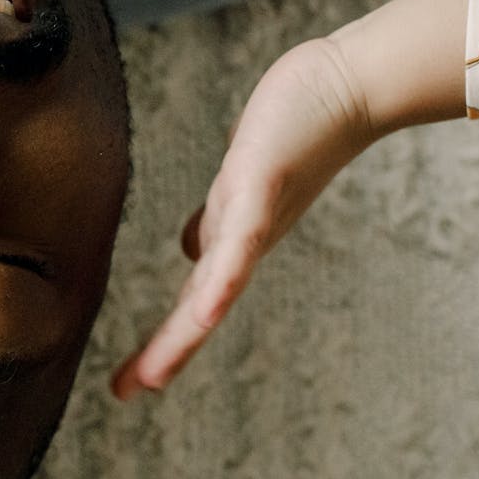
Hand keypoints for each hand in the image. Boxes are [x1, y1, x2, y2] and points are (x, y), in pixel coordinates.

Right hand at [111, 36, 374, 399]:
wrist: (353, 84)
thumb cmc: (296, 127)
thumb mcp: (242, 183)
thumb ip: (216, 219)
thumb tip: (190, 250)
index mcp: (235, 241)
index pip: (192, 300)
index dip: (164, 343)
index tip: (129, 384)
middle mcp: (247, 242)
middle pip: (199, 308)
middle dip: (165, 352)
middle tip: (125, 394)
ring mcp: (256, 219)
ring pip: (216, 288)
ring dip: (186, 334)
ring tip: (154, 374)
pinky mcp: (262, 187)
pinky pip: (237, 243)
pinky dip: (220, 282)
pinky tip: (204, 313)